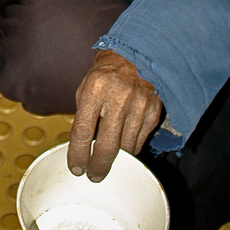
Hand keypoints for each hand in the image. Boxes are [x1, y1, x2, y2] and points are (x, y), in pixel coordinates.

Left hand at [67, 49, 162, 181]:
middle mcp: (119, 97)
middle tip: (94, 176)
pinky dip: (130, 148)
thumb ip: (84, 114)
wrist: (138, 54)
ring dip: (116, 159)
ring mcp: (139, 106)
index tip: (76, 168)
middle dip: (99, 166)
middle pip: (107, 145)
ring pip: (126, 148)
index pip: (83, 131)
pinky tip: (123, 145)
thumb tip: (81, 146)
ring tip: (107, 161)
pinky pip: (139, 141)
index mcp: (96, 88)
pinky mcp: (153, 112)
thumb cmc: (107, 72)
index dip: (78, 154)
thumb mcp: (87, 86)